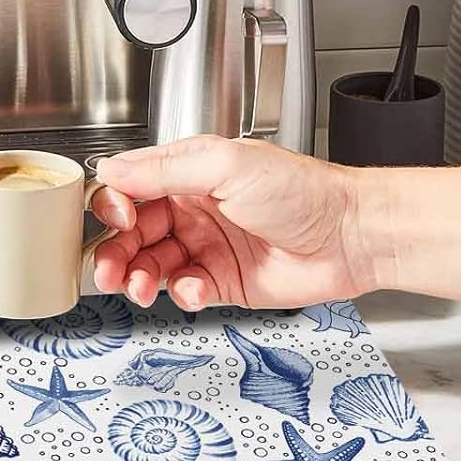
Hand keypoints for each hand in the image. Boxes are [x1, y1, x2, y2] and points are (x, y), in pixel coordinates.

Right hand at [90, 135, 375, 311]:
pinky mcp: (221, 281)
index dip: (115, 205)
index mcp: (189, 172)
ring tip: (141, 288)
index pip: (131, 187)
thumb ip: (164, 169)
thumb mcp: (227, 167)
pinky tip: (194, 289)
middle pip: (133, 232)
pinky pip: (184, 290)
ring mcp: (205, 246)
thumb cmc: (303, 191)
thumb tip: (112, 169)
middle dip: (115, 252)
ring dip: (138, 278)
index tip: (118, 219)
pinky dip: (181, 293)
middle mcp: (192, 208)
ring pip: (151, 265)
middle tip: (109, 271)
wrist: (351, 237)